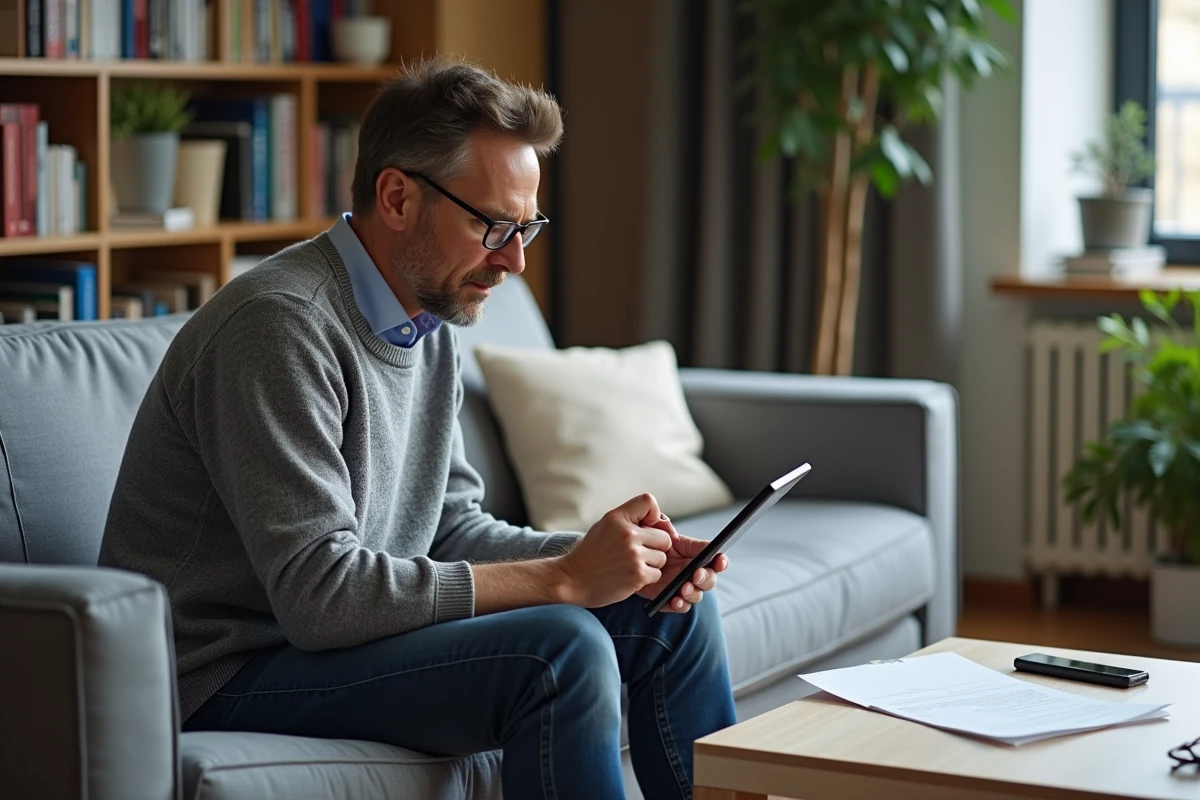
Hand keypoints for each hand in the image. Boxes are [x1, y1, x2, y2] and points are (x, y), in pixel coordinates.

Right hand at [555, 493, 673, 607]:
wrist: (571, 579)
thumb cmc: (590, 554)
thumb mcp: (604, 526)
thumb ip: (629, 520)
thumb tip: (660, 521)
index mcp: (617, 518)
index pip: (649, 501)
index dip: (653, 516)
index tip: (645, 528)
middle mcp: (628, 534)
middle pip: (664, 537)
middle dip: (655, 547)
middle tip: (637, 554)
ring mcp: (634, 555)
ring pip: (662, 558)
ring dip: (651, 564)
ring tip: (630, 566)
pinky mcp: (637, 575)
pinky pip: (657, 574)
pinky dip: (646, 578)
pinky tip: (629, 577)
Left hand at [635, 513, 727, 612]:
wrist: (632, 562)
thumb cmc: (650, 545)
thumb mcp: (656, 534)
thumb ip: (663, 528)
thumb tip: (665, 523)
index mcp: (696, 555)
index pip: (716, 559)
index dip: (721, 561)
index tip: (719, 560)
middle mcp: (694, 573)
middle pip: (710, 580)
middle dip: (706, 578)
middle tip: (696, 575)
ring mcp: (684, 587)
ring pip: (697, 595)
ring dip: (693, 593)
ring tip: (683, 589)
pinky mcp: (671, 599)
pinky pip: (681, 606)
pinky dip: (680, 605)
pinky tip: (675, 600)